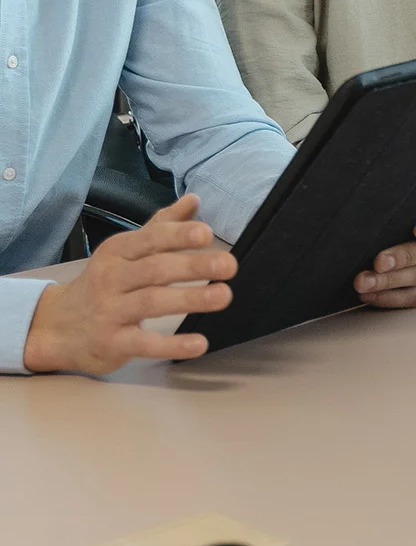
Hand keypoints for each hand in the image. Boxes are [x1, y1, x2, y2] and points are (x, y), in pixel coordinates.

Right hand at [22, 195, 235, 373]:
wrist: (55, 326)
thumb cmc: (105, 283)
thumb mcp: (126, 251)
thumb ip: (162, 226)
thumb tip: (194, 199)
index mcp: (118, 251)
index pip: (150, 239)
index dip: (177, 235)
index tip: (207, 234)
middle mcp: (112, 278)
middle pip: (154, 269)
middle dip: (192, 265)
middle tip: (229, 265)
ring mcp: (110, 311)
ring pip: (151, 303)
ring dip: (189, 299)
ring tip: (224, 295)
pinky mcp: (112, 343)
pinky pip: (144, 343)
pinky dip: (172, 345)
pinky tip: (199, 344)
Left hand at [354, 197, 415, 306]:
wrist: (401, 219)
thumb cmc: (404, 202)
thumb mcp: (408, 193)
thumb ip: (400, 192)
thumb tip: (371, 195)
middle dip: (405, 257)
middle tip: (378, 261)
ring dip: (391, 281)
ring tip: (363, 282)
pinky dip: (391, 297)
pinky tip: (369, 294)